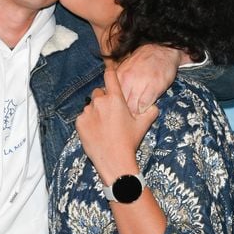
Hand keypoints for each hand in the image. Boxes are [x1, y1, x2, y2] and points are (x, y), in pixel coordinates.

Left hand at [76, 68, 157, 183]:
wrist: (114, 160)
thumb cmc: (129, 141)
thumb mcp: (143, 125)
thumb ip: (150, 112)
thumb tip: (154, 106)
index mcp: (115, 98)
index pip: (109, 75)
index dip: (110, 73)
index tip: (110, 74)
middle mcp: (99, 102)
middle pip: (99, 92)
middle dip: (103, 99)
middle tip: (110, 113)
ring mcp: (87, 112)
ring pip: (90, 106)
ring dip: (95, 111)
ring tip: (103, 126)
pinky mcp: (79, 123)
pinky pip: (83, 117)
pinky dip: (88, 122)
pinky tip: (96, 132)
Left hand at [116, 44, 185, 113]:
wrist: (162, 50)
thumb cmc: (143, 61)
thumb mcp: (125, 68)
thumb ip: (117, 82)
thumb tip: (109, 96)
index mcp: (119, 76)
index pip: (110, 97)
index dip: (113, 106)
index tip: (117, 110)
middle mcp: (127, 80)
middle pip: (120, 104)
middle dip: (122, 112)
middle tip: (126, 116)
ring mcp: (140, 84)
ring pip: (131, 107)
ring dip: (133, 114)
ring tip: (135, 115)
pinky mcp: (153, 88)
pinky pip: (143, 106)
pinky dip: (143, 111)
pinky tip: (144, 110)